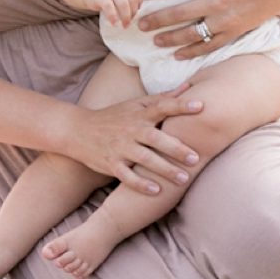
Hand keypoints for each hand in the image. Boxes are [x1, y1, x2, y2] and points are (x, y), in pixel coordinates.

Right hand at [62, 86, 203, 192]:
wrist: (78, 130)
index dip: (181, 105)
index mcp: (139, 113)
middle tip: (195, 158)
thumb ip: (163, 98)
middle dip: (176, 148)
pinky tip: (156, 191)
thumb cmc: (114, 116)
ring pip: (145, 159)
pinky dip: (140, 184)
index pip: (162, 106)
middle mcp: (131, 130)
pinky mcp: (111, 164)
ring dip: (164, 169)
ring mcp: (120, 147)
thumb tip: (189, 87)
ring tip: (183, 179)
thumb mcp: (136, 104)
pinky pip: (127, 176)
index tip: (201, 106)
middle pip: (156, 138)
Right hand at [92, 0, 145, 27]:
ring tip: (125, 25)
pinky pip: (110, 8)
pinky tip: (114, 23)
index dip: (141, 2)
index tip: (137, 10)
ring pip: (124, 4)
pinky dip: (113, 17)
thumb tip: (139, 14)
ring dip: (126, 17)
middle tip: (131, 21)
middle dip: (134, 12)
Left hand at [138, 0, 279, 59]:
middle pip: (176, 13)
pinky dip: (192, 51)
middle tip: (138, 24)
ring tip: (154, 40)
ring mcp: (223, 19)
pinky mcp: (232, 31)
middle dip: (154, 20)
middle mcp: (214, 1)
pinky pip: (208, 45)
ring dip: (169, 38)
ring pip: (190, 33)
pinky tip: (178, 54)